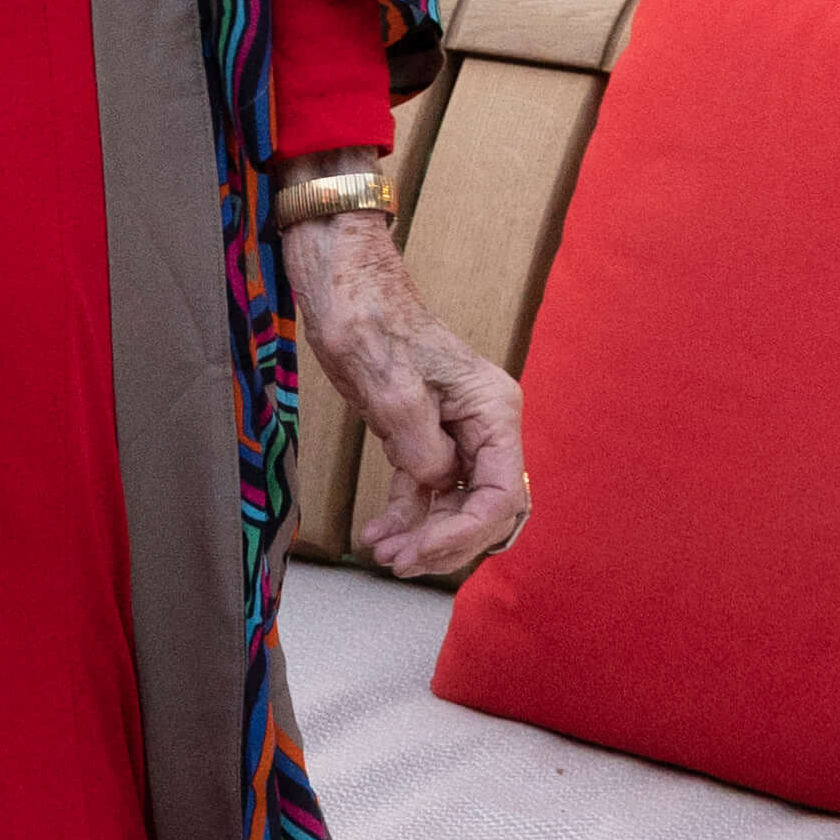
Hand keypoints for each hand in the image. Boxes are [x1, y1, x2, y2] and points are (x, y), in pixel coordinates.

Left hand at [287, 214, 528, 584]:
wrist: (339, 277)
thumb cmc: (365, 314)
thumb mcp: (388, 380)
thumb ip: (419, 441)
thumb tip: (436, 481)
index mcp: (492, 409)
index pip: (499, 496)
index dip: (463, 534)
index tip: (419, 552)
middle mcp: (484, 423)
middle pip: (485, 508)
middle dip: (446, 542)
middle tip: (398, 561)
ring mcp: (456, 429)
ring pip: (456, 504)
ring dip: (424, 535)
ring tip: (381, 552)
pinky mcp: (423, 431)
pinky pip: (428, 488)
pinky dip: (407, 515)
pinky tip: (376, 534)